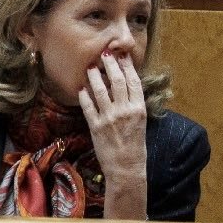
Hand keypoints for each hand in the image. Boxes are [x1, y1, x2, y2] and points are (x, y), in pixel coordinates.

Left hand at [79, 51, 148, 218]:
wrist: (127, 168)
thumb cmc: (136, 147)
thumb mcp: (141, 123)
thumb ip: (133, 105)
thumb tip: (125, 89)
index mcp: (139, 109)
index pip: (133, 81)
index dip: (127, 66)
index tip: (122, 55)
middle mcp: (125, 111)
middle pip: (117, 80)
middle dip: (110, 64)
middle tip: (105, 54)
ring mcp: (109, 118)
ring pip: (100, 90)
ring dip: (95, 76)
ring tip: (91, 68)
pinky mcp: (96, 126)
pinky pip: (88, 106)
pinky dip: (84, 96)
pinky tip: (82, 89)